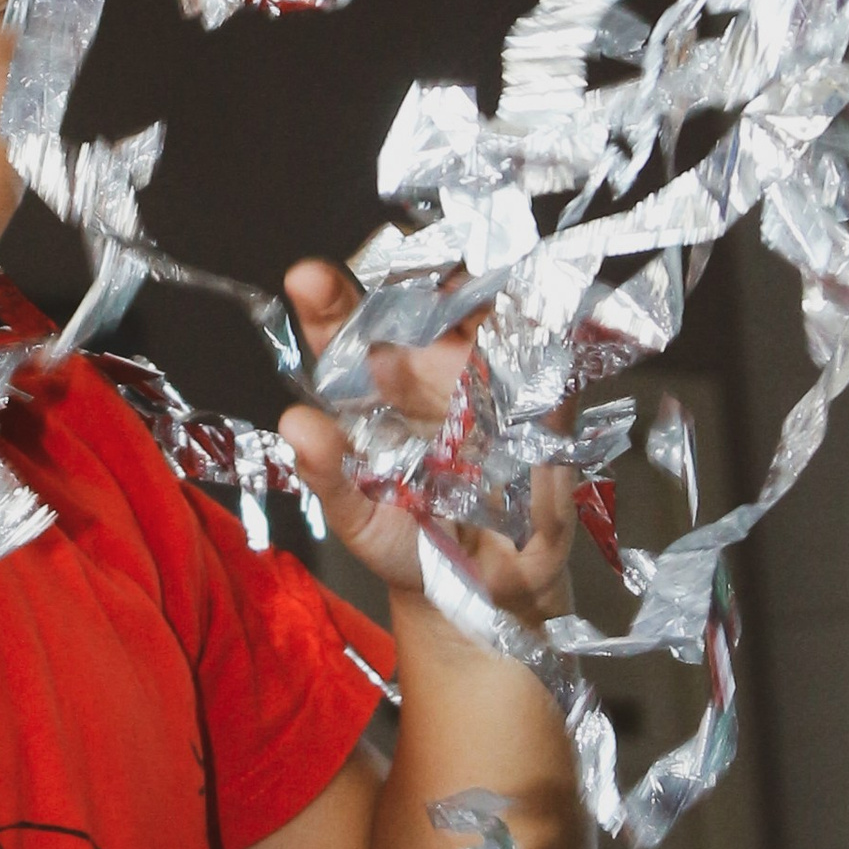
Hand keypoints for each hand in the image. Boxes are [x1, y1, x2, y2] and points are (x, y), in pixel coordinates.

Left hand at [278, 256, 574, 624]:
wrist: (487, 592)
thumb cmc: (412, 547)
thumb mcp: (360, 520)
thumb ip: (328, 474)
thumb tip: (294, 424)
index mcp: (377, 394)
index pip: (346, 335)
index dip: (328, 302)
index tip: (308, 279)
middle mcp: (431, 374)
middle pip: (422, 305)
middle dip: (417, 271)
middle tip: (407, 256)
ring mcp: (488, 383)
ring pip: (489, 314)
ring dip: (487, 285)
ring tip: (476, 269)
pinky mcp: (542, 405)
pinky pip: (552, 361)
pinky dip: (554, 332)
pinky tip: (549, 310)